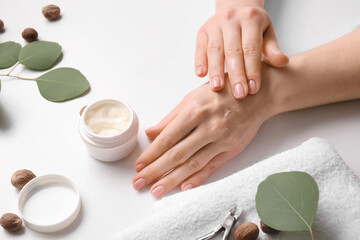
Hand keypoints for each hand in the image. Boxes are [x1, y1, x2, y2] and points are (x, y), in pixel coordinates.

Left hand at [132, 74, 274, 197]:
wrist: (257, 95)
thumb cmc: (222, 92)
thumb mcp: (193, 97)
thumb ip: (171, 117)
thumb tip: (151, 134)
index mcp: (195, 110)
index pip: (168, 138)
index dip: (151, 154)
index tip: (139, 166)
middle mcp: (208, 127)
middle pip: (177, 154)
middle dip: (155, 171)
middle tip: (139, 183)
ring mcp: (221, 140)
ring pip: (193, 164)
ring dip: (172, 180)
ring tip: (157, 191)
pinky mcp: (232, 149)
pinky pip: (212, 167)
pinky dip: (197, 179)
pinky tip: (184, 188)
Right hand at [195, 6, 287, 98]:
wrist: (235, 9)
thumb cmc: (253, 26)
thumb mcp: (267, 33)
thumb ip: (272, 49)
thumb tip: (283, 62)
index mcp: (250, 19)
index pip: (251, 48)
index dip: (252, 69)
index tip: (253, 89)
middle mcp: (231, 19)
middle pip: (233, 51)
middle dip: (236, 75)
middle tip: (239, 94)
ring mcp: (215, 25)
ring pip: (214, 50)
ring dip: (216, 71)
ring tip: (218, 88)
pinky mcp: (203, 31)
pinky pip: (200, 47)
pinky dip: (199, 61)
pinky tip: (201, 74)